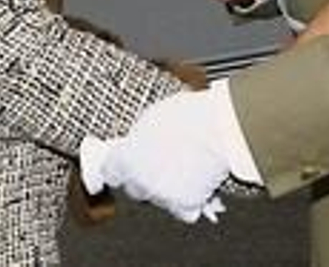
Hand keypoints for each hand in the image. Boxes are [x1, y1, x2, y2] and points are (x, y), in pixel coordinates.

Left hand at [81, 89, 231, 222]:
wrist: (218, 129)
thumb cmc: (187, 117)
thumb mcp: (151, 118)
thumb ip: (139, 139)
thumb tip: (137, 145)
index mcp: (126, 158)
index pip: (110, 172)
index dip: (119, 168)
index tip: (124, 165)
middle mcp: (140, 181)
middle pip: (133, 188)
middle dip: (143, 178)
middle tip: (158, 163)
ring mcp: (162, 196)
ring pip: (158, 199)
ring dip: (166, 189)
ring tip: (182, 168)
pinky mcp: (186, 205)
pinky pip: (183, 211)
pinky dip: (188, 202)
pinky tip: (195, 186)